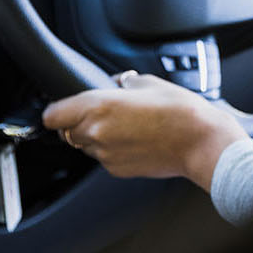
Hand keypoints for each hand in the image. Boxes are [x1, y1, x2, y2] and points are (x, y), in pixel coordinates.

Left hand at [42, 72, 248, 190]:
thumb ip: (122, 83)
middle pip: (66, 132)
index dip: (56, 110)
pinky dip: (111, 150)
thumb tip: (114, 85)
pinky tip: (133, 140)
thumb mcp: (147, 82)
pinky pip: (104, 158)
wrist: (200, 141)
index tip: (63, 108)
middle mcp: (96, 133)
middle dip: (78, 122)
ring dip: (95, 137)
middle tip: (101, 113)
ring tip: (123, 126)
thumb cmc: (179, 111)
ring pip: (86, 146)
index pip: (52, 115)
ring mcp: (106, 155)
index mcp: (97, 106)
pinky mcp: (118, 170)